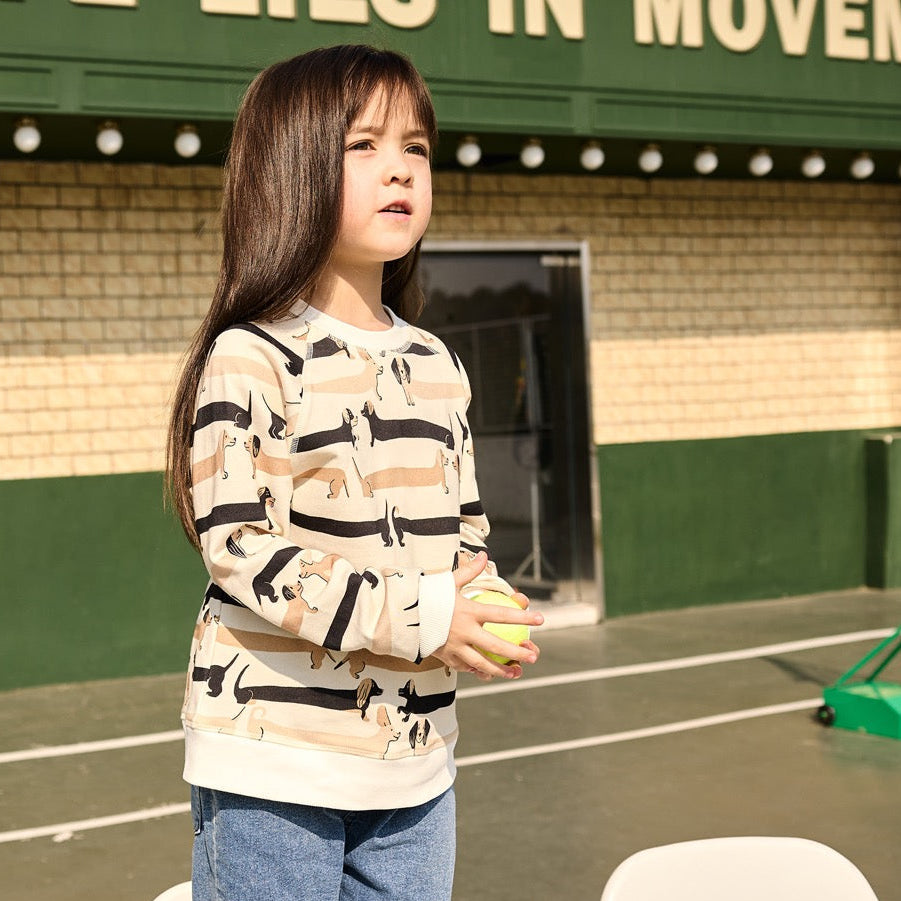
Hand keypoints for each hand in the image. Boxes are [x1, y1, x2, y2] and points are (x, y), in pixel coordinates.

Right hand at [432, 552, 543, 681]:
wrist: (401, 616)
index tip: (541, 618)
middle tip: (534, 655)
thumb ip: (470, 571)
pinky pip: (466, 668)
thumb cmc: (427, 596)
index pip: (501, 614)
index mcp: (468, 611)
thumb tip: (485, 555)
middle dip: (517, 652)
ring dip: (501, 670)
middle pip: (495, 646)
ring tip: (516, 672)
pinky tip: (490, 674)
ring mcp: (455, 647)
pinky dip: (479, 671)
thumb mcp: (449, 582)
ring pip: (482, 664)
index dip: (522, 616)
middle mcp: (464, 631)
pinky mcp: (446, 657)